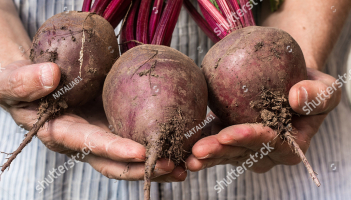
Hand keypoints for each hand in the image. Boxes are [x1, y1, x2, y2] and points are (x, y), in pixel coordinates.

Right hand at [0, 60, 186, 181]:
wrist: (29, 82)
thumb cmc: (17, 83)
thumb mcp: (12, 81)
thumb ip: (25, 82)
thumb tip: (50, 76)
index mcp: (60, 133)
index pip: (89, 144)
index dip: (114, 150)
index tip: (141, 153)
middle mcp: (82, 140)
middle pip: (114, 161)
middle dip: (142, 167)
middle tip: (172, 168)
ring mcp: (97, 134)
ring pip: (127, 155)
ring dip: (155, 163)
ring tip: (184, 166)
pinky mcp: (108, 123)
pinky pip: (132, 136)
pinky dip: (154, 143)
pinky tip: (177, 143)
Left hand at [186, 67, 340, 172]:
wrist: (288, 82)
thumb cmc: (307, 86)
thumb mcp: (324, 89)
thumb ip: (317, 96)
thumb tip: (297, 97)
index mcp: (290, 146)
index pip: (268, 144)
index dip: (249, 140)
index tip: (229, 133)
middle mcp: (266, 152)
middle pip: (241, 153)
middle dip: (220, 152)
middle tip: (198, 151)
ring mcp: (245, 147)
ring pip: (224, 152)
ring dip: (205, 154)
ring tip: (187, 155)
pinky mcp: (229, 137)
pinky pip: (212, 140)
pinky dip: (198, 141)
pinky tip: (182, 144)